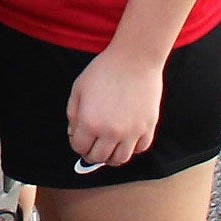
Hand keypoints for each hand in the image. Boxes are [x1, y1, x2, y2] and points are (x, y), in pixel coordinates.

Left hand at [65, 48, 163, 171]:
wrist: (133, 61)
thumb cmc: (103, 72)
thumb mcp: (78, 90)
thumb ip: (73, 114)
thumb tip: (74, 133)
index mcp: (90, 122)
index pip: (79, 148)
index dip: (76, 145)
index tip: (78, 139)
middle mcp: (111, 132)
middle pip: (99, 157)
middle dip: (91, 154)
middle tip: (91, 147)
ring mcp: (132, 132)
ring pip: (120, 159)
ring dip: (111, 157)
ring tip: (107, 148)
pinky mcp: (148, 128)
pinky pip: (140, 149)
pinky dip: (131, 149)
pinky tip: (125, 140)